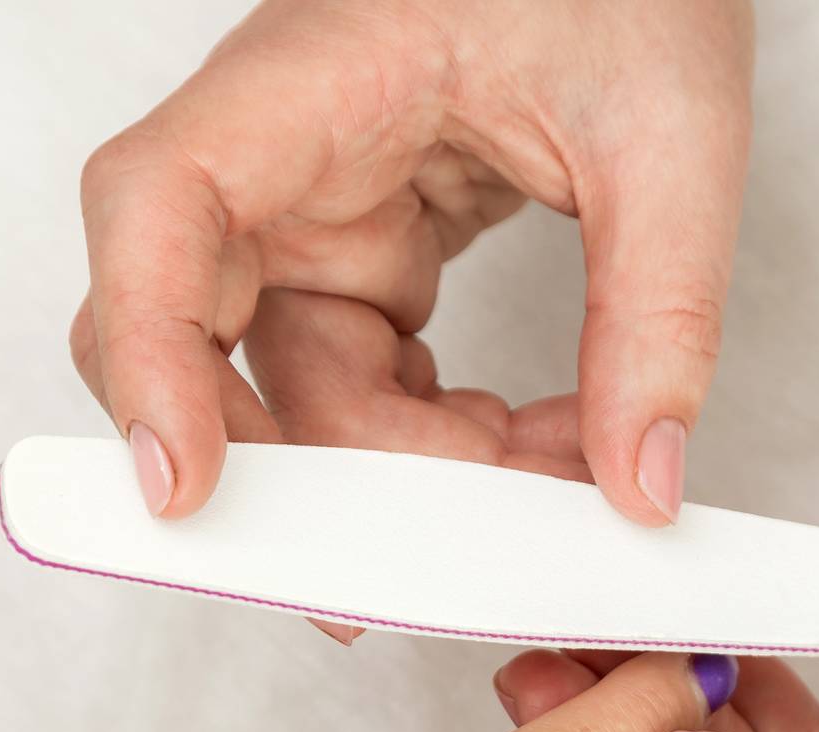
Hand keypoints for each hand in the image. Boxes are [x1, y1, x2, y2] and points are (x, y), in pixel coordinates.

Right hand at [71, 0, 753, 525]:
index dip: (148, 363)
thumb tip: (638, 489)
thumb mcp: (670, 134)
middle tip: (438, 561)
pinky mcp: (373, 258)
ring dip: (425, 472)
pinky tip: (539, 448)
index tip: (184, 491)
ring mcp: (325, 218)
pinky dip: (448, 443)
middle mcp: (290, 161)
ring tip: (559, 475)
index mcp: (315, 83)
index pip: (157, 213)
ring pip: (312, 397)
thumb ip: (659, 316)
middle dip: (325, 476)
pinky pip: (372, 387)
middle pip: (221, 352)